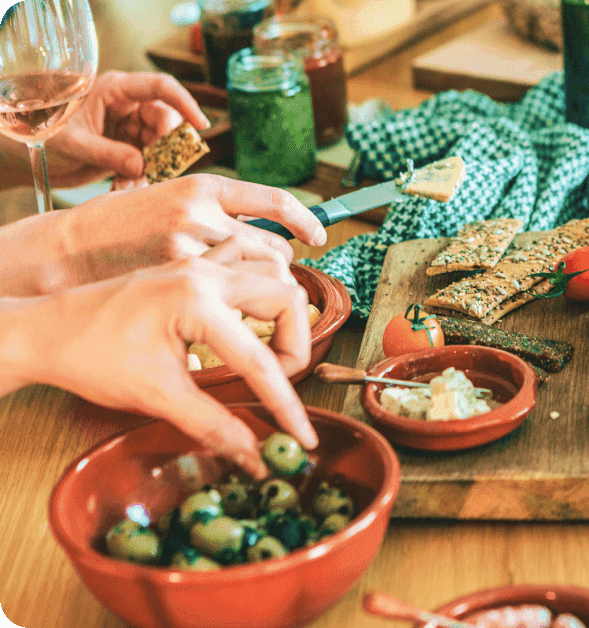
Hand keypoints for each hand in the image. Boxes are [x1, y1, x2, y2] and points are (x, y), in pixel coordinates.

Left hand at [0, 71, 209, 190]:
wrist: (27, 156)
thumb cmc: (43, 134)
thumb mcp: (74, 143)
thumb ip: (109, 153)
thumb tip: (142, 165)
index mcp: (115, 90)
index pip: (160, 87)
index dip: (185, 103)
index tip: (201, 125)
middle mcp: (127, 105)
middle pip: (166, 121)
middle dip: (164, 148)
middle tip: (153, 169)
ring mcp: (129, 127)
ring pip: (161, 146)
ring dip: (150, 168)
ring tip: (127, 185)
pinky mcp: (129, 148)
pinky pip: (148, 163)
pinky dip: (139, 178)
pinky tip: (121, 188)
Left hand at [23, 246, 315, 478]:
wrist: (43, 332)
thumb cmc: (91, 358)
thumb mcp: (156, 397)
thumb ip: (213, 425)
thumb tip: (255, 456)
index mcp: (197, 302)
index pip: (262, 360)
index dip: (287, 404)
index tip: (302, 435)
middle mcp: (205, 273)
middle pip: (288, 299)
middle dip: (293, 346)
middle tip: (276, 381)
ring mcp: (199, 263)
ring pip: (273, 273)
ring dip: (282, 312)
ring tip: (266, 349)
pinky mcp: (190, 265)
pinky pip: (244, 258)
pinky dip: (260, 283)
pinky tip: (251, 311)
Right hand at [44, 174, 325, 292]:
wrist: (67, 249)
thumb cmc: (117, 230)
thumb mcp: (167, 203)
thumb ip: (211, 216)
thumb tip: (260, 238)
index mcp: (202, 187)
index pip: (273, 200)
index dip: (305, 218)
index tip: (318, 235)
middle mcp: (201, 211)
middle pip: (275, 249)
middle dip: (278, 272)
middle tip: (270, 289)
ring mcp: (190, 243)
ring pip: (257, 277)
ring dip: (260, 294)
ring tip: (246, 304)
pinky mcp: (178, 275)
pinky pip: (231, 300)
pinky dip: (236, 313)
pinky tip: (223, 316)